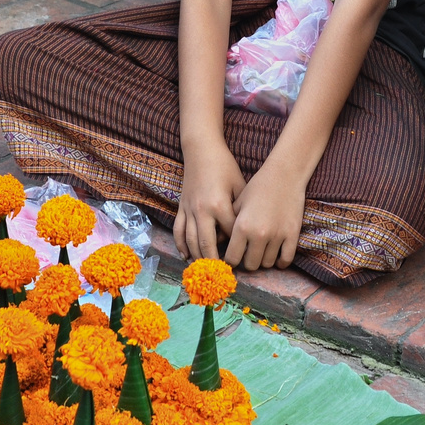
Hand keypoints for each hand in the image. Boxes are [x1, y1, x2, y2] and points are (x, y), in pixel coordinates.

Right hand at [175, 144, 244, 259]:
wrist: (201, 150)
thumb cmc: (224, 166)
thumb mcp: (239, 185)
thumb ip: (241, 209)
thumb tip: (244, 231)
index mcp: (219, 205)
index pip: (230, 233)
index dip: (238, 245)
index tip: (245, 256)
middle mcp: (202, 210)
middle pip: (208, 244)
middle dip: (215, 261)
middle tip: (223, 274)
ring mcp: (189, 210)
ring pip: (191, 241)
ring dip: (198, 257)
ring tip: (206, 269)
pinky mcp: (181, 207)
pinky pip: (179, 231)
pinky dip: (181, 245)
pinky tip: (186, 257)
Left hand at [225, 164, 304, 270]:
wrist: (285, 175)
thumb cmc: (259, 187)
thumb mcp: (239, 203)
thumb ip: (230, 224)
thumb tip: (220, 242)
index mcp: (242, 226)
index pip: (232, 257)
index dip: (231, 260)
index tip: (232, 258)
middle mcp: (259, 234)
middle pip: (250, 264)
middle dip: (247, 261)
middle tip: (248, 255)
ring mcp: (277, 236)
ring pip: (267, 264)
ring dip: (263, 260)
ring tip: (261, 252)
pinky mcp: (292, 235)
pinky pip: (286, 260)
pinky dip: (280, 262)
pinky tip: (276, 256)